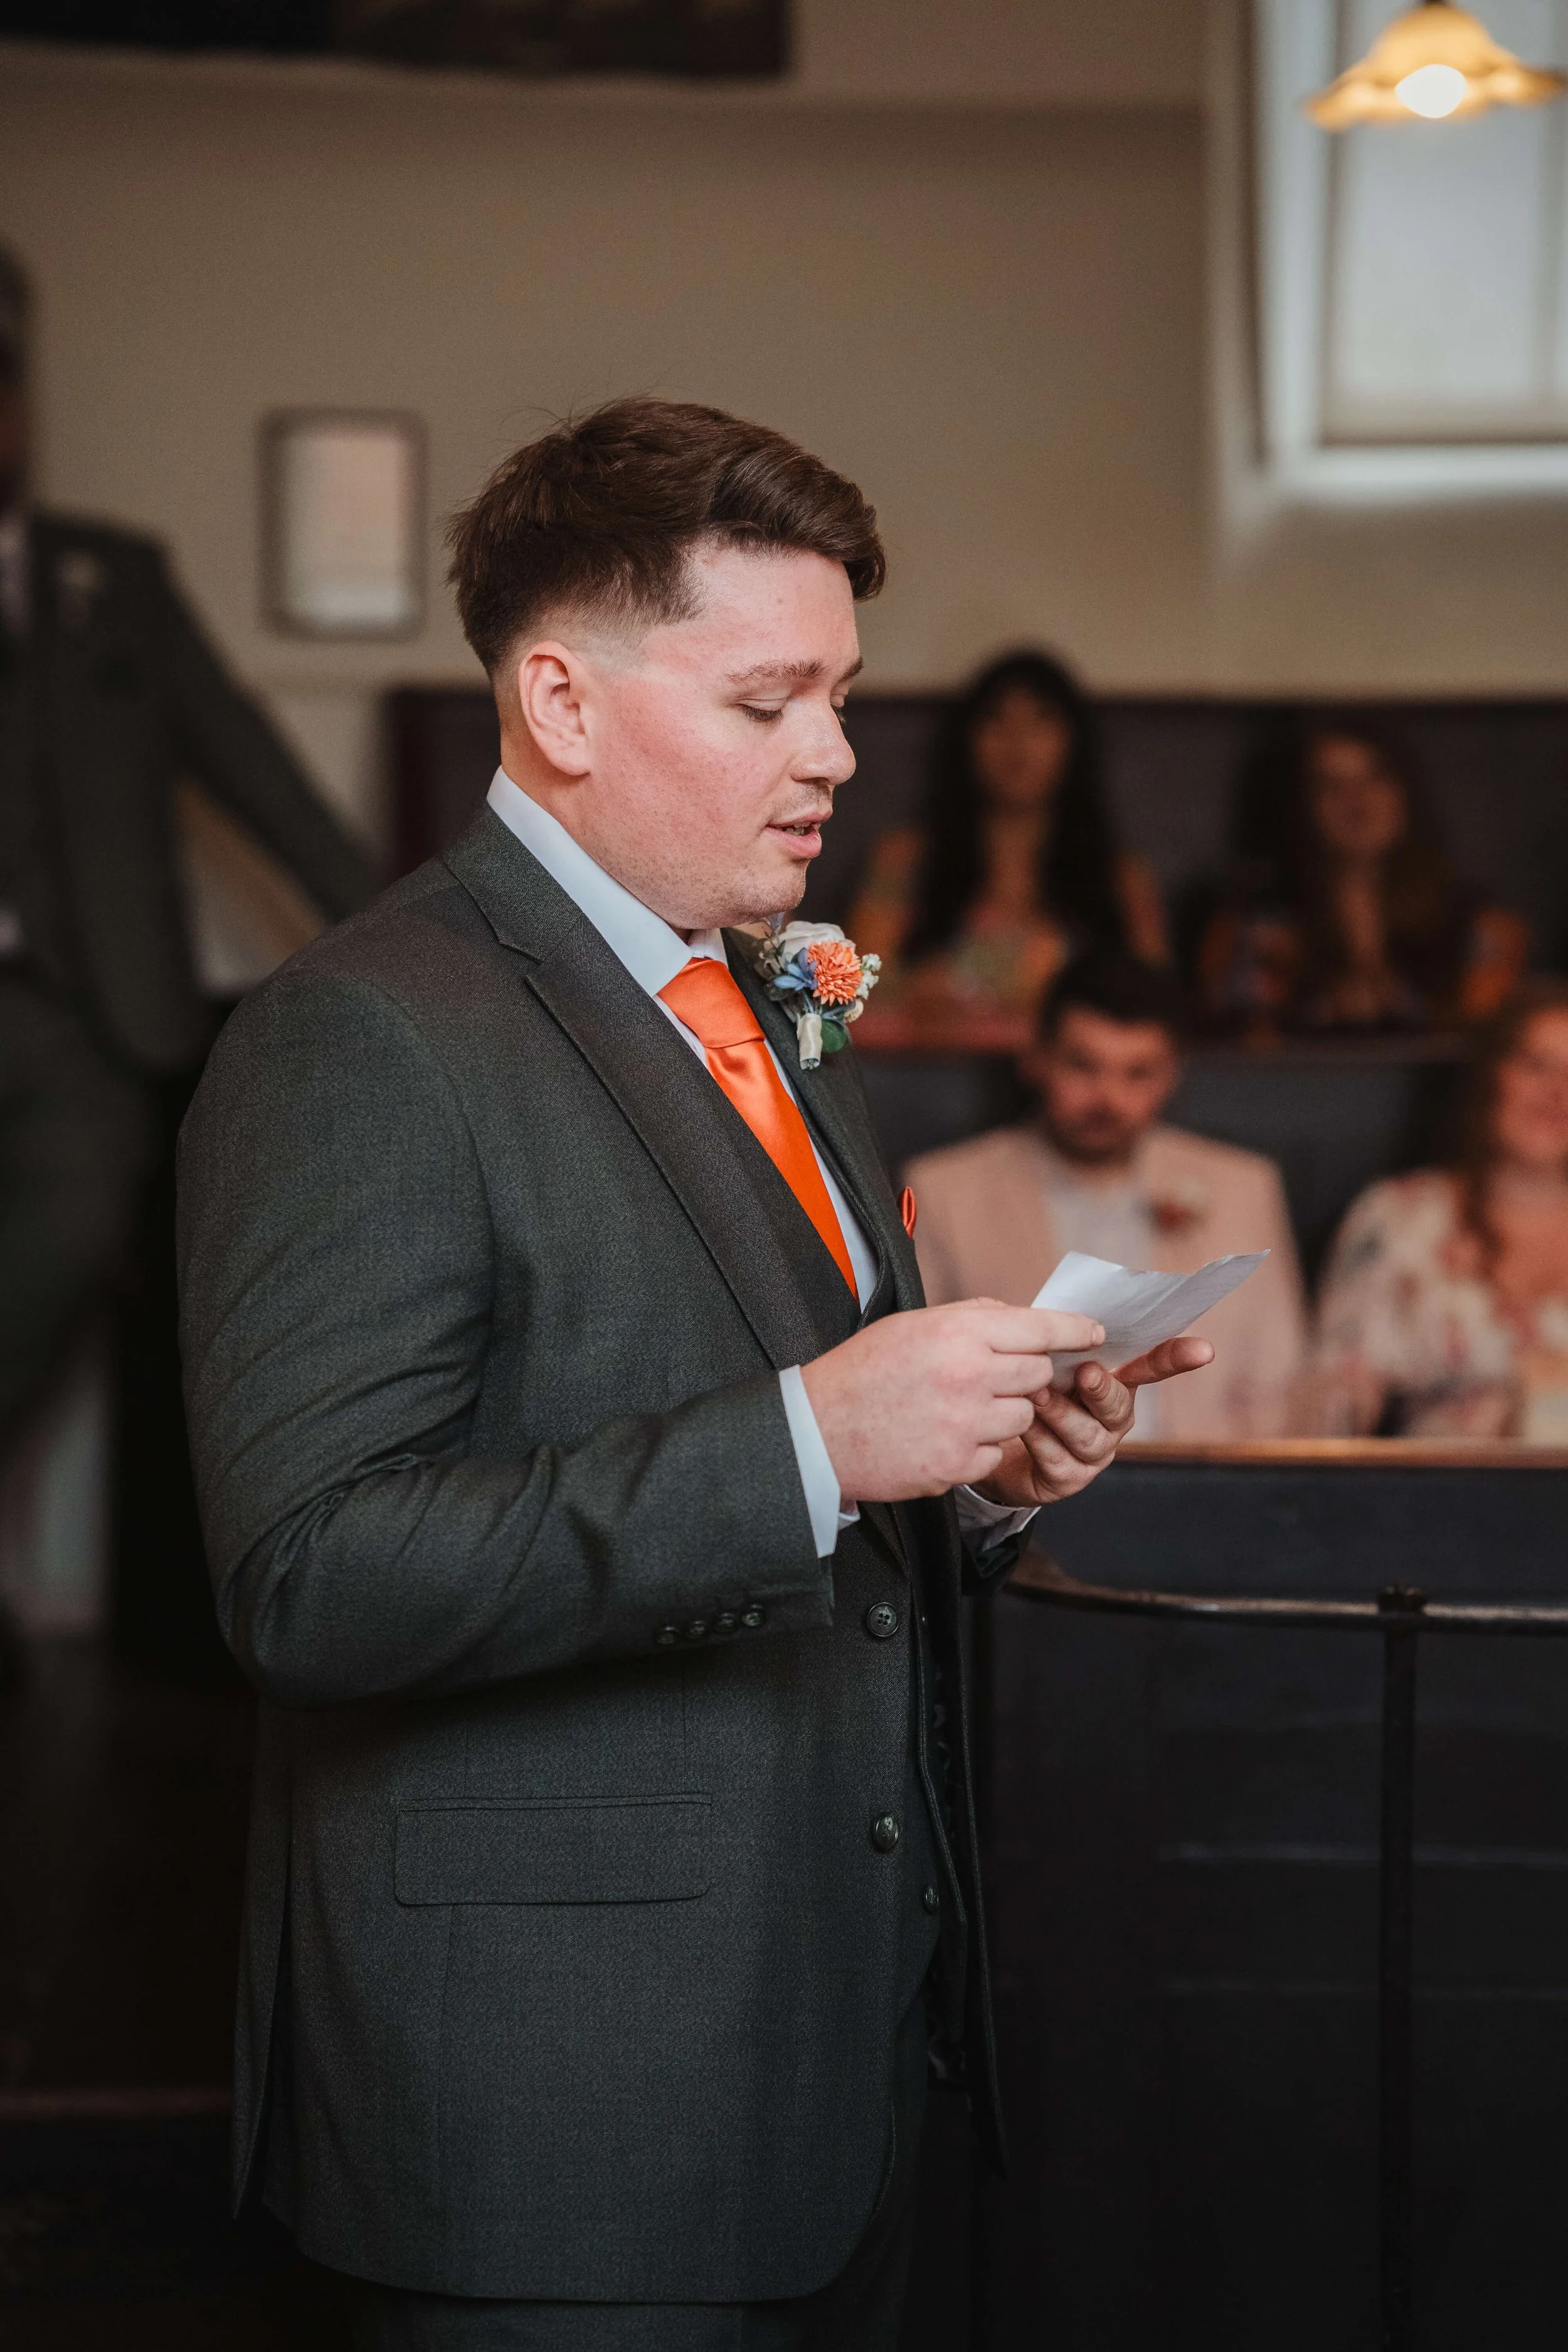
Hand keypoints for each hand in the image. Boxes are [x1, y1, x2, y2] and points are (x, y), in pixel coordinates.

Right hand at [800, 1301, 1104, 1503]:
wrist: (819, 1432)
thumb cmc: (862, 1373)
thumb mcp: (912, 1325)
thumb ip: (970, 1319)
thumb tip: (1018, 1318)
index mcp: (957, 1332)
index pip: (1038, 1327)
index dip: (1072, 1329)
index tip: (1093, 1332)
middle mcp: (969, 1375)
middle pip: (1039, 1374)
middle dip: (1025, 1376)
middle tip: (992, 1378)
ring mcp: (966, 1423)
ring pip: (1023, 1416)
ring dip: (1002, 1413)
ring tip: (958, 1409)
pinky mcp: (958, 1464)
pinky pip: (997, 1453)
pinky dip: (979, 1447)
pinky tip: (944, 1436)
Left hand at [970, 1334, 1215, 1508]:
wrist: (994, 1438)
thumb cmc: (1024, 1388)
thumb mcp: (1038, 1357)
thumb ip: (1053, 1338)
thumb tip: (1049, 1315)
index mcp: (1115, 1381)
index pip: (1152, 1366)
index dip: (1177, 1358)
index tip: (1205, 1350)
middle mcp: (1113, 1419)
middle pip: (1119, 1405)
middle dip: (1103, 1389)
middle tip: (1086, 1372)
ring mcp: (1094, 1451)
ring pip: (1087, 1434)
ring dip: (1062, 1413)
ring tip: (1037, 1396)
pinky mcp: (1068, 1478)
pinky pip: (1057, 1458)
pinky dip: (1038, 1438)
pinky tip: (1022, 1424)